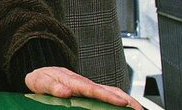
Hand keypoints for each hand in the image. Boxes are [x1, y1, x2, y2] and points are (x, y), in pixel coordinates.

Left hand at [25, 67, 140, 109]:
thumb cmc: (43, 78)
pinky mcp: (90, 93)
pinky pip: (107, 96)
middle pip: (109, 90)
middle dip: (126, 99)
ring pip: (111, 92)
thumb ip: (52, 86)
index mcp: (74, 82)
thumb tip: (65, 92)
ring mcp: (89, 88)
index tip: (121, 102)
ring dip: (126, 100)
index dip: (107, 97)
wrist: (42, 74)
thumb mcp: (42, 82)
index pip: (93, 90)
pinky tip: (126, 108)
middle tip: (140, 109)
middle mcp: (85, 84)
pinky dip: (118, 101)